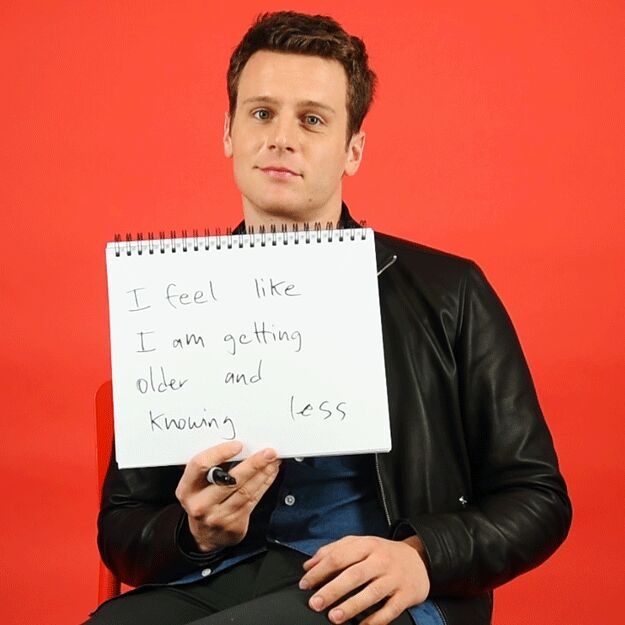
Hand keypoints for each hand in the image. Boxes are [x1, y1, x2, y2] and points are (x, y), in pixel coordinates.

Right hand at [175, 441, 280, 551]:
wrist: (206, 536)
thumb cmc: (203, 500)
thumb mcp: (196, 485)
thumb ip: (210, 466)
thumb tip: (236, 443)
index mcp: (187, 489)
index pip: (200, 466)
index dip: (220, 453)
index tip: (238, 445)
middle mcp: (200, 504)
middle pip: (230, 481)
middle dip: (253, 464)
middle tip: (268, 452)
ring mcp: (218, 517)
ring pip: (245, 491)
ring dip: (263, 472)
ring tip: (273, 460)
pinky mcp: (234, 525)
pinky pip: (253, 500)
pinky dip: (264, 483)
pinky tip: (270, 472)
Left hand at [299, 535, 429, 624]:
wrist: (419, 559)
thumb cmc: (382, 553)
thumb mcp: (360, 544)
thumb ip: (333, 551)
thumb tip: (308, 565)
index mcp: (367, 545)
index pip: (340, 556)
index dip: (320, 570)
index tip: (305, 584)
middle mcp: (380, 560)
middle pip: (354, 575)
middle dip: (332, 590)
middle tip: (315, 603)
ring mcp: (394, 578)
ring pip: (371, 593)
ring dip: (351, 606)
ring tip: (334, 617)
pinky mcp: (406, 595)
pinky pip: (389, 610)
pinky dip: (375, 621)